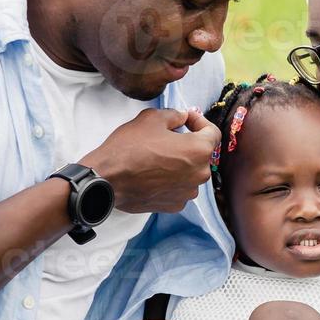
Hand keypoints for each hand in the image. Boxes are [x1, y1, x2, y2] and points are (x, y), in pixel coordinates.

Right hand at [80, 108, 220, 213]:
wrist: (106, 179)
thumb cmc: (129, 147)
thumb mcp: (152, 118)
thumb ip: (175, 115)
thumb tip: (183, 117)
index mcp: (200, 150)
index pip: (212, 132)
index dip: (200, 122)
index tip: (187, 119)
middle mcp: (200, 174)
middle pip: (201, 154)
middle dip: (188, 143)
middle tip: (168, 136)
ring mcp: (187, 192)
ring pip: (190, 172)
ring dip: (180, 162)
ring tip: (158, 156)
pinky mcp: (174, 205)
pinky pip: (179, 187)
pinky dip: (172, 179)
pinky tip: (154, 173)